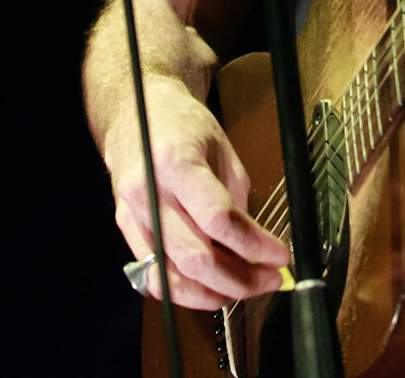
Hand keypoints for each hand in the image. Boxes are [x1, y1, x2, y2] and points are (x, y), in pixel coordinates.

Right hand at [104, 74, 289, 308]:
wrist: (134, 111)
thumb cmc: (182, 123)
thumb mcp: (221, 146)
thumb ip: (235, 196)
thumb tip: (253, 245)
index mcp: (177, 162)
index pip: (218, 219)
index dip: (253, 245)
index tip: (279, 255)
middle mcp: (149, 193)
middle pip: (196, 256)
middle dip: (240, 278)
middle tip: (270, 279)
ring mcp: (132, 215)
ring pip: (173, 277)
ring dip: (215, 293)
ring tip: (245, 289)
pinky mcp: (125, 230)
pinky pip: (154, 276)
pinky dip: (185, 291)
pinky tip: (210, 290)